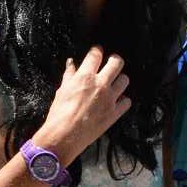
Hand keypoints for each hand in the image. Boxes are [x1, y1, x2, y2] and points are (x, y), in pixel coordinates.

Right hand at [40, 49, 131, 163]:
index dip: (97, 51)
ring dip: (120, 80)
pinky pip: (127, 102)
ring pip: (124, 80)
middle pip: (116, 63)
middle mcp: (100, 84)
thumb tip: (71, 63)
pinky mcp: (115, 113)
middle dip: (114, 60)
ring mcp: (110, 98)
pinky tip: (117, 101)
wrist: (65, 135)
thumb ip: (69, 75)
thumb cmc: (60, 114)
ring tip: (114, 83)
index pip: (96, 55)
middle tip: (112, 62)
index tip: (98, 52)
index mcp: (85, 76)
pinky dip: (123, 100)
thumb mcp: (62, 90)